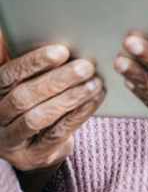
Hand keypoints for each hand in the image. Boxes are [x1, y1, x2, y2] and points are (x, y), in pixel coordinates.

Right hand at [0, 33, 104, 191]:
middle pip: (23, 98)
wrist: (35, 142)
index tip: (62, 51)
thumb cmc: (36, 98)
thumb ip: (36, 63)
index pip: (9, 75)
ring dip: (70, 98)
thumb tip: (61, 35)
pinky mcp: (32, 157)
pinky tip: (94, 99)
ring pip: (38, 118)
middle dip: (57, 80)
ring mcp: (11, 141)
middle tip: (86, 66)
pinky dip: (78, 114)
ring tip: (94, 83)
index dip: (34, 62)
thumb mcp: (30, 79)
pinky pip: (55, 134)